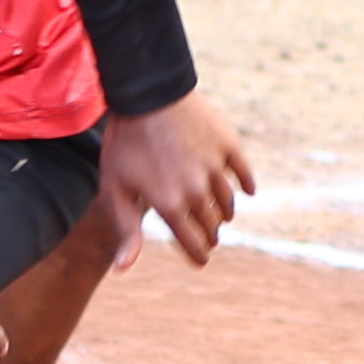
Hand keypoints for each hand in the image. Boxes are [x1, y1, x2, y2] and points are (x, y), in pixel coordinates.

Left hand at [98, 94, 253, 267]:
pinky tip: (247, 192)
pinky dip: (246, 184)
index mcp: (171, 206)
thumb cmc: (125, 143)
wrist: (147, 94)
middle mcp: (197, 191)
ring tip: (220, 216)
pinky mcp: (228, 145)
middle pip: (211, 225)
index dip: (198, 256)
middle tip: (208, 238)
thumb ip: (126, 230)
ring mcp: (215, 168)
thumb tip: (123, 270)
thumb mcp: (116, 188)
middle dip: (209, 235)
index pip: (192, 243)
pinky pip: (243, 172)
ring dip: (224, 213)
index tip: (201, 261)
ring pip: (227, 202)